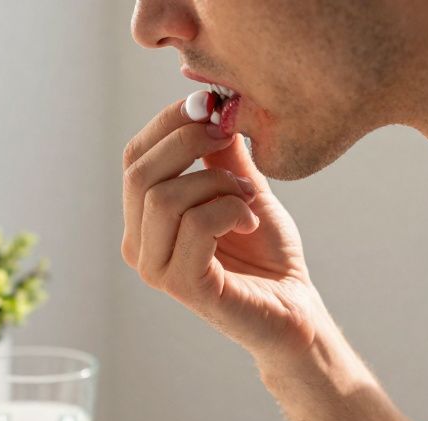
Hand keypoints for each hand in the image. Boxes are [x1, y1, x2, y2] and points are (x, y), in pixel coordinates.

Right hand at [121, 100, 327, 364]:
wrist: (294, 309)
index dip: (168, 123)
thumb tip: (211, 104)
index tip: (212, 106)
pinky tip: (250, 222)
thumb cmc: (266, 254)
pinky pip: (195, 225)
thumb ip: (221, 154)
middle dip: (189, 143)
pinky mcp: (184, 286)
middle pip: (139, 173)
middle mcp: (138, 246)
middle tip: (230, 142)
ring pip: (164, 198)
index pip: (133, 158)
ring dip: (216, 184)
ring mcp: (156, 269)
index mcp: (143, 221)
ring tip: (247, 200)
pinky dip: (229, 211)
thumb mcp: (242, 188)